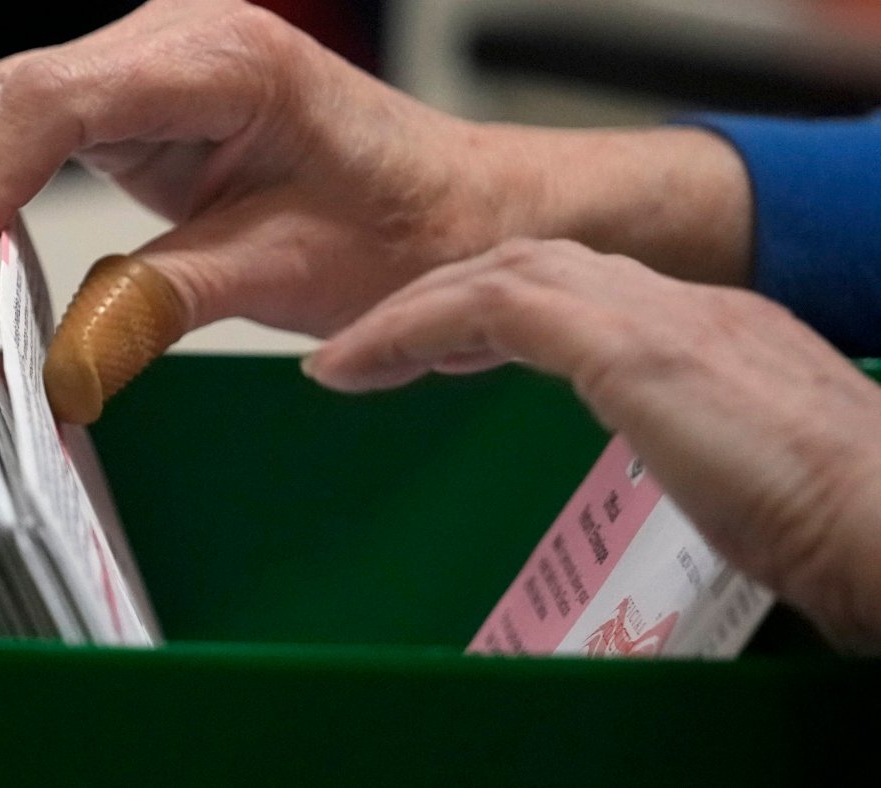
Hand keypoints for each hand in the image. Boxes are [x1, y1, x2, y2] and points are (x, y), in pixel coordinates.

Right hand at [0, 0, 512, 335]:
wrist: (462, 210)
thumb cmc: (404, 227)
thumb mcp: (286, 270)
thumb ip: (164, 302)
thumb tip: (59, 365)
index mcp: (215, 57)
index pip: (51, 104)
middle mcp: (169, 40)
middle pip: (0, 96)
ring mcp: (150, 67)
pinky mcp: (142, 107)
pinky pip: (31, 132)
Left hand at [305, 238, 880, 651]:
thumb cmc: (840, 529)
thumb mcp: (753, 478)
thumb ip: (702, 455)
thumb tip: (677, 480)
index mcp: (714, 332)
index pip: (580, 292)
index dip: (494, 312)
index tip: (438, 351)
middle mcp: (683, 304)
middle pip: (528, 265)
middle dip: (439, 300)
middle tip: (371, 345)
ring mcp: (658, 315)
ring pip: (498, 273)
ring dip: (410, 311)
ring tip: (344, 357)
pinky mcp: (631, 346)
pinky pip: (489, 310)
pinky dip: (413, 327)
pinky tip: (358, 363)